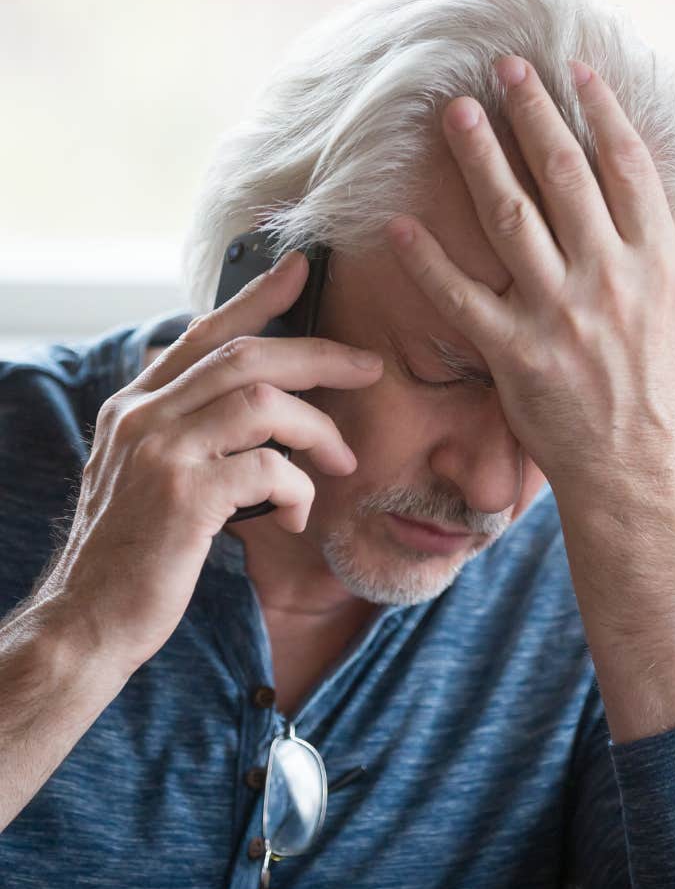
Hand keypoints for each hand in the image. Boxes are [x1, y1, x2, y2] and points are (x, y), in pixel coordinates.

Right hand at [40, 252, 382, 671]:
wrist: (90, 619)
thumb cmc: (135, 551)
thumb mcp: (148, 475)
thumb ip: (187, 432)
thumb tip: (253, 405)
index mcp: (137, 406)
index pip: (204, 334)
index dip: (257, 297)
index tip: (301, 269)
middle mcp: (143, 416)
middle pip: (246, 355)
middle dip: (319, 355)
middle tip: (369, 367)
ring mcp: (160, 452)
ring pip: (263, 402)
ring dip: (319, 428)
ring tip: (342, 460)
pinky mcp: (184, 496)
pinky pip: (268, 469)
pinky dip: (298, 489)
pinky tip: (295, 516)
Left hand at [385, 57, 674, 496]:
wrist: (638, 466)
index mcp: (656, 261)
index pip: (625, 167)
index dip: (600, 112)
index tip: (574, 72)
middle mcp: (606, 278)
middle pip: (563, 178)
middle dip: (532, 116)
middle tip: (502, 70)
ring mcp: (556, 314)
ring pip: (511, 221)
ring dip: (480, 162)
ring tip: (456, 115)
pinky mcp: (513, 353)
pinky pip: (461, 299)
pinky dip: (429, 262)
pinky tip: (401, 226)